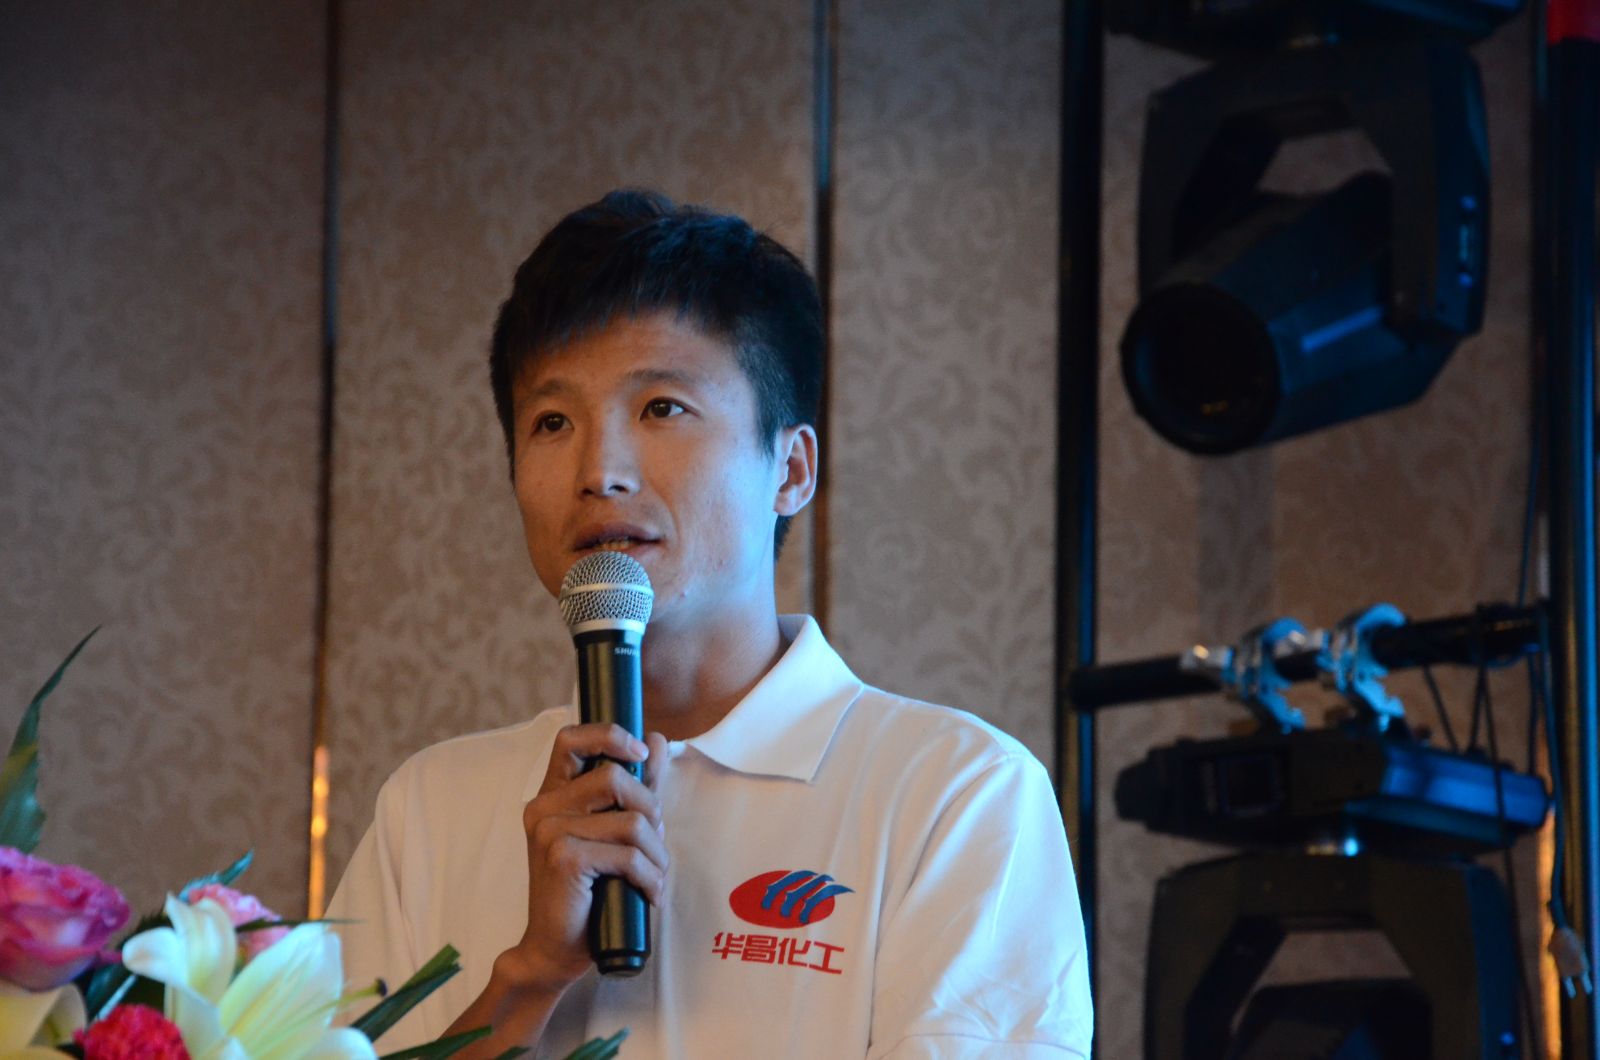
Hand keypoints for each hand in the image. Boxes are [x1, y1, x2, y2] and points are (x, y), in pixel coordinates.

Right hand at [502, 723, 668, 993]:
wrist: (554, 949)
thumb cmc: (587, 891)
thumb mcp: (614, 831)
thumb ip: (635, 786)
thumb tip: (655, 739)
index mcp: (552, 794)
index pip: (571, 738)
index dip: (610, 735)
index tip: (641, 753)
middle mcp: (543, 806)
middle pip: (615, 777)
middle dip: (650, 809)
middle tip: (655, 842)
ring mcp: (549, 830)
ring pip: (630, 820)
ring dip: (656, 853)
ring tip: (655, 876)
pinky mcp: (563, 858)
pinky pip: (627, 854)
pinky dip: (649, 876)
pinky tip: (649, 894)